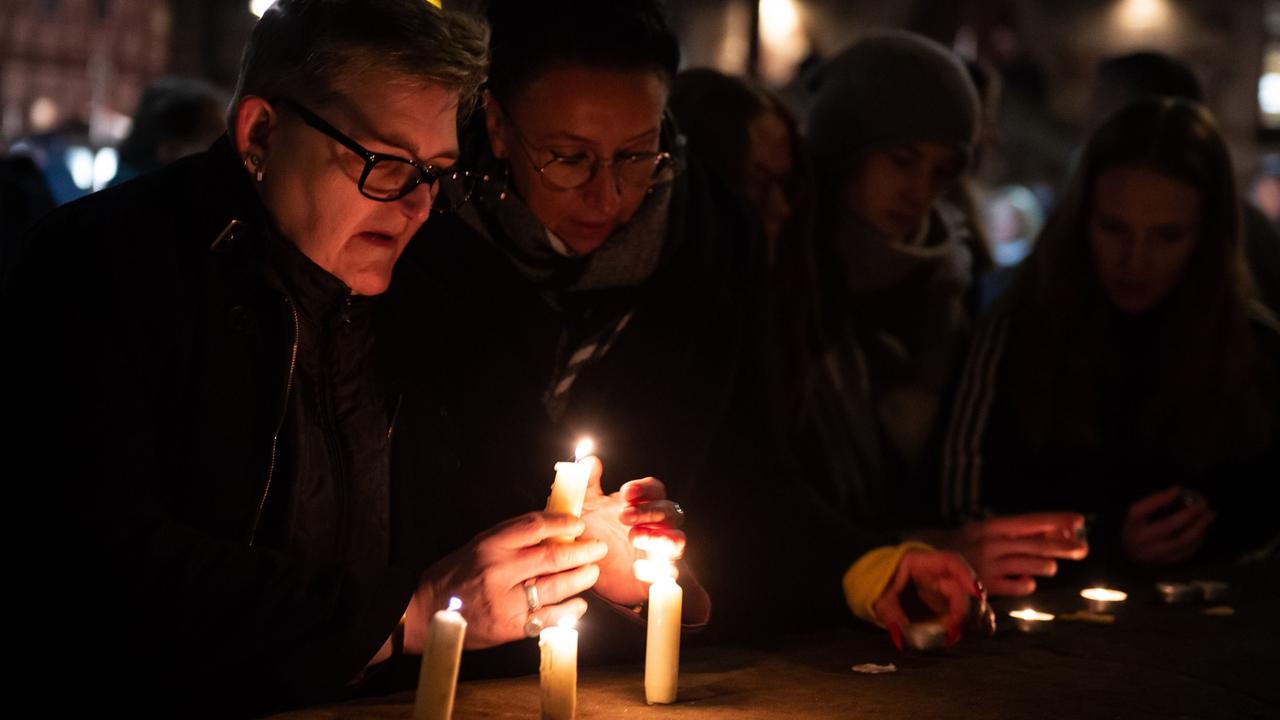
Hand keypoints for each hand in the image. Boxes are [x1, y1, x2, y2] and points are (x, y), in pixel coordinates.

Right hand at [409, 511, 606, 650]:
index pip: (534, 526)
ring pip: (555, 587)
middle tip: (598, 548)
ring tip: (592, 572)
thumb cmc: (456, 575)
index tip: (578, 524)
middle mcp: (499, 571)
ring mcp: (505, 601)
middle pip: (552, 557)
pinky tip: (578, 605)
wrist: (427, 612)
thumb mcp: (479, 545)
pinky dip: (569, 611)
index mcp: (490, 545)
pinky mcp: (509, 627)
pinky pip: (548, 618)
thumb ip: (512, 537)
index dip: (562, 523)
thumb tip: (551, 527)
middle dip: (582, 552)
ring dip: (581, 579)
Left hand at [578, 456, 686, 605]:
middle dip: (649, 511)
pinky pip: (671, 573)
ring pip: (678, 540)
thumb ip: (587, 484)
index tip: (626, 492)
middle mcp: (658, 526)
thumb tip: (589, 460)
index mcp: (643, 506)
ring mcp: (662, 552)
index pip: (656, 489)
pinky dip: (657, 570)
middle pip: (671, 510)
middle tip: (624, 516)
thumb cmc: (595, 535)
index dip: (645, 488)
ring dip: (660, 537)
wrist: (593, 575)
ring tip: (634, 537)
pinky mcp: (660, 577)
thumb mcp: (585, 509)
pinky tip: (638, 570)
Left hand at [873, 550, 993, 649]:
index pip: (950, 562)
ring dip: (978, 615)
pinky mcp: (947, 604)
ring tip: (978, 632)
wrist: (876, 585)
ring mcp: (946, 589)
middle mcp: (940, 574)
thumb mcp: (878, 595)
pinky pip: (968, 610)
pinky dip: (977, 620)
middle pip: (964, 586)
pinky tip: (984, 631)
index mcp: (922, 562)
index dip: (966, 575)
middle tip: (958, 629)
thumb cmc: (878, 584)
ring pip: (972, 598)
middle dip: (969, 607)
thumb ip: (889, 611)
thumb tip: (901, 633)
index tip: (975, 594)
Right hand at [921, 513, 1087, 595]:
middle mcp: (991, 543)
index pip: (1029, 521)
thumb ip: (1015, 533)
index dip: (1054, 520)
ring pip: (1032, 565)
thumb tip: (1053, 530)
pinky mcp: (987, 587)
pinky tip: (1025, 581)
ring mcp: (989, 565)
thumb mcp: (985, 532)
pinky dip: (1028, 583)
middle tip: (1083, 548)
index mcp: (990, 526)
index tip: (1078, 519)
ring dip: (1046, 566)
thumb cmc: (963, 545)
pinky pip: (1021, 586)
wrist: (927, 562)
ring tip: (1049, 565)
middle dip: (1063, 546)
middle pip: (1036, 543)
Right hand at [1122, 486, 1215, 567]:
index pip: (1141, 511)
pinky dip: (1198, 539)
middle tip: (1202, 503)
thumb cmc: (1138, 529)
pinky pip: (1187, 551)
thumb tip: (1177, 491)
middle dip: (1188, 513)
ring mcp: (1154, 555)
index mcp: (1131, 526)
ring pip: (1182, 541)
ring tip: (1209, 515)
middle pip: (1168, 526)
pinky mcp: (1166, 563)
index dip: (1160, 499)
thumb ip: (1154, 501)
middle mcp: (1140, 541)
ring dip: (1199, 527)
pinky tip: (1203, 529)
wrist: (1132, 555)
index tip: (1177, 489)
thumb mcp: (1138, 513)